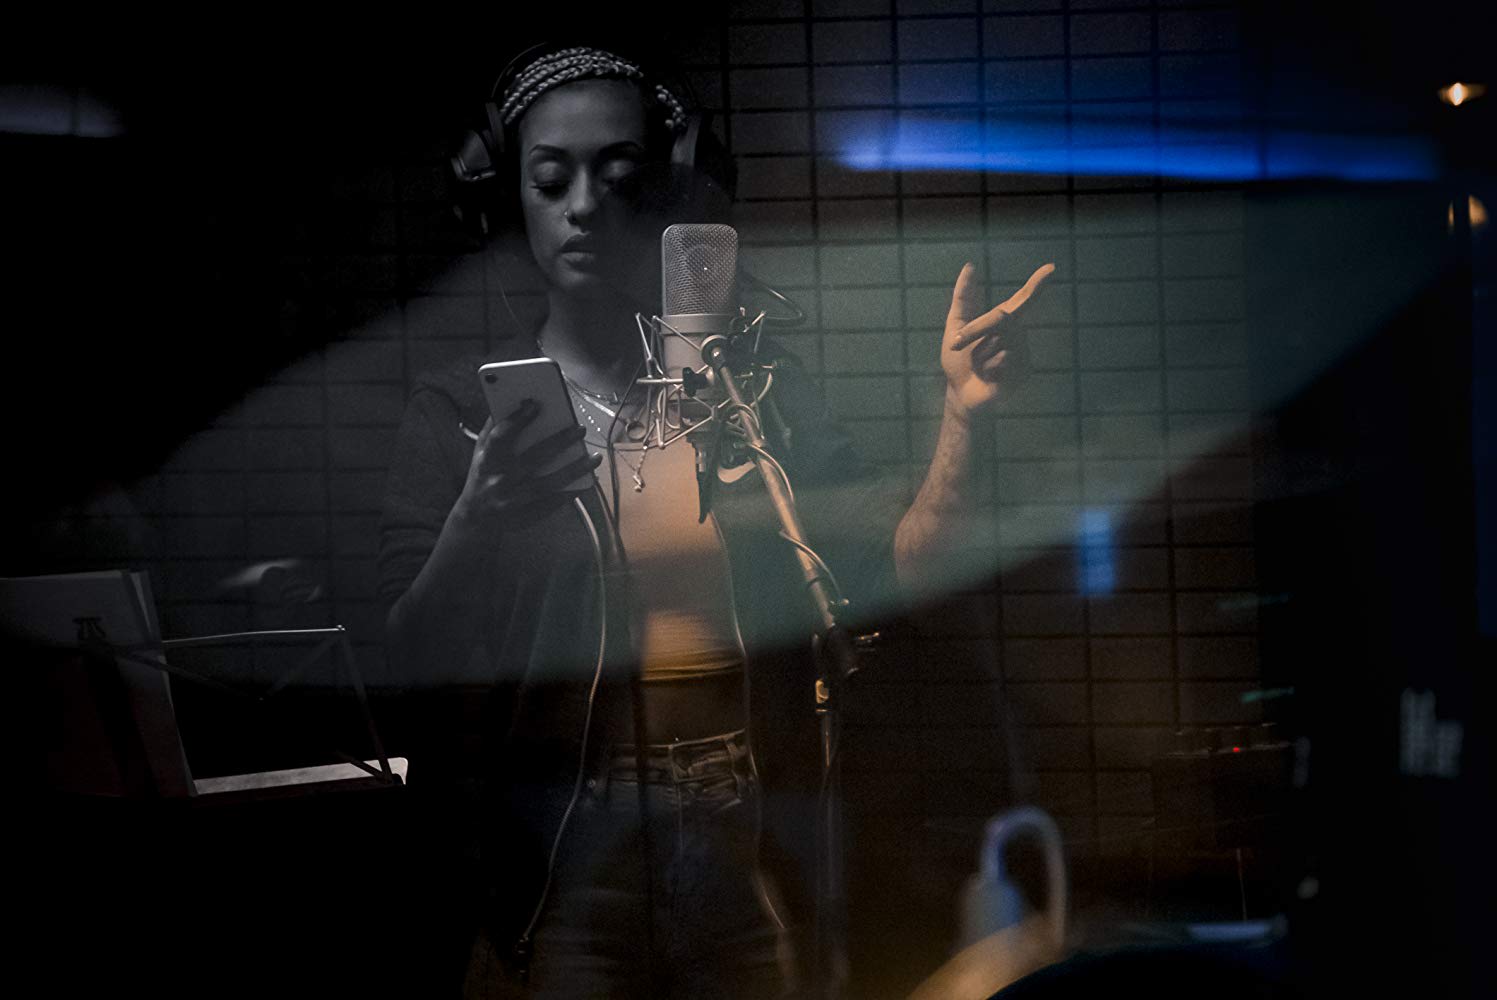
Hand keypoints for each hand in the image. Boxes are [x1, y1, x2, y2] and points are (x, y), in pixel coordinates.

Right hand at [455, 399, 600, 529]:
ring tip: (595, 457)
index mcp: (486, 461)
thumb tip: (511, 399)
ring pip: (549, 484)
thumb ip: (493, 429)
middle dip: (558, 442)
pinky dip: (573, 490)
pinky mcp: (528, 515)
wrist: (477, 519)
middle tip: (580, 429)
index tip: (535, 404)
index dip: (516, 420)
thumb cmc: (483, 477)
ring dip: (575, 469)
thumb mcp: (480, 453)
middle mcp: (500, 480)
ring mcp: (515, 500)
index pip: (500, 437)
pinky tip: (588, 479)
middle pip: (533, 458)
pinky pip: (556, 502)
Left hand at [941, 261, 1054, 416]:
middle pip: (1002, 318)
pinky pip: (1004, 361)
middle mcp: (1017, 334)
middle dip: (974, 330)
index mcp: (1004, 321)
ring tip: (980, 366)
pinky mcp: (1024, 371)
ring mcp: (1023, 353)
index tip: (1051, 267)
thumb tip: (969, 266)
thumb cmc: (958, 360)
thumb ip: (964, 297)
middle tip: (957, 345)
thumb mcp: (956, 326)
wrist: (960, 393)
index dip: (1037, 283)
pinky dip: (988, 368)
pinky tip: (989, 377)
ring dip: (980, 354)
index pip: (1024, 298)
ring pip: (1002, 342)